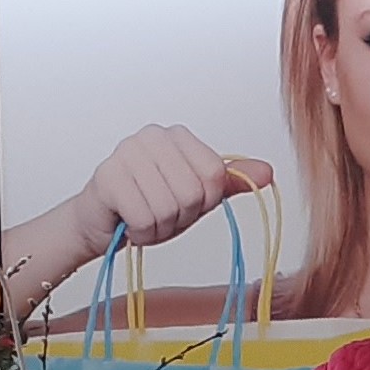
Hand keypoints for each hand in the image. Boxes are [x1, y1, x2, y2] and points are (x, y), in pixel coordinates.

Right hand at [69, 125, 274, 258]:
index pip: (214, 175)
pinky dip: (141, 233)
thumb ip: (230, 183)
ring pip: (169, 207)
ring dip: (159, 227)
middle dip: (179, 217)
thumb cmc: (148, 207)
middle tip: (160, 214)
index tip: (183, 203)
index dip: (203, 201)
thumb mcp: (196, 197)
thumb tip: (267, 173)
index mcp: (176, 136)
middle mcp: (151, 136)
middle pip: (192, 193)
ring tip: (144, 218)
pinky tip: (128, 223)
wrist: (101, 224)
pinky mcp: (107, 176)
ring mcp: (126, 153)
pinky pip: (144, 218)